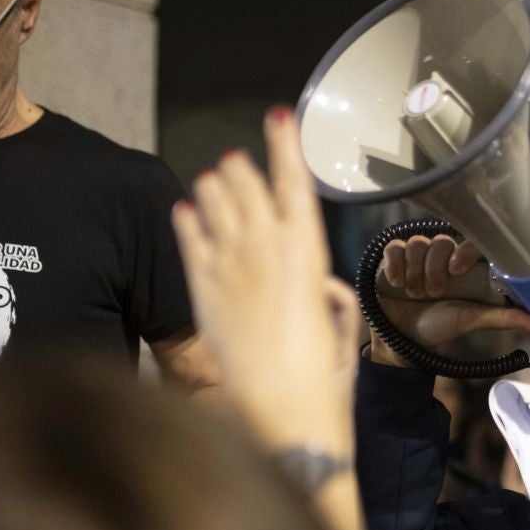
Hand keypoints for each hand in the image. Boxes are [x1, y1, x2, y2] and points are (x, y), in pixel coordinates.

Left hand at [174, 109, 353, 455]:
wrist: (279, 412)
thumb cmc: (321, 379)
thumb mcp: (342, 331)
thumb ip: (331, 300)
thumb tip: (317, 287)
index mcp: (307, 254)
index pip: (292, 183)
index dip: (284, 147)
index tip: (278, 118)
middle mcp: (265, 250)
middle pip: (246, 186)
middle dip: (242, 169)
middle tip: (236, 160)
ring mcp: (229, 268)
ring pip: (215, 205)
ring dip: (216, 189)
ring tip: (214, 179)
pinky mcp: (202, 291)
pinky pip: (190, 241)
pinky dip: (188, 222)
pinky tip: (186, 210)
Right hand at [369, 235, 529, 364]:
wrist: (403, 338)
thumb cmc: (441, 326)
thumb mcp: (472, 320)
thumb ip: (503, 318)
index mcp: (464, 266)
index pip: (471, 241)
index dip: (464, 251)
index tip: (456, 271)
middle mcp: (442, 256)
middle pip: (441, 242)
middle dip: (434, 271)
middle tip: (432, 294)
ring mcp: (417, 255)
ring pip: (418, 244)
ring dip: (415, 272)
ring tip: (415, 294)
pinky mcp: (393, 257)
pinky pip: (395, 247)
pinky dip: (395, 265)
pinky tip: (397, 283)